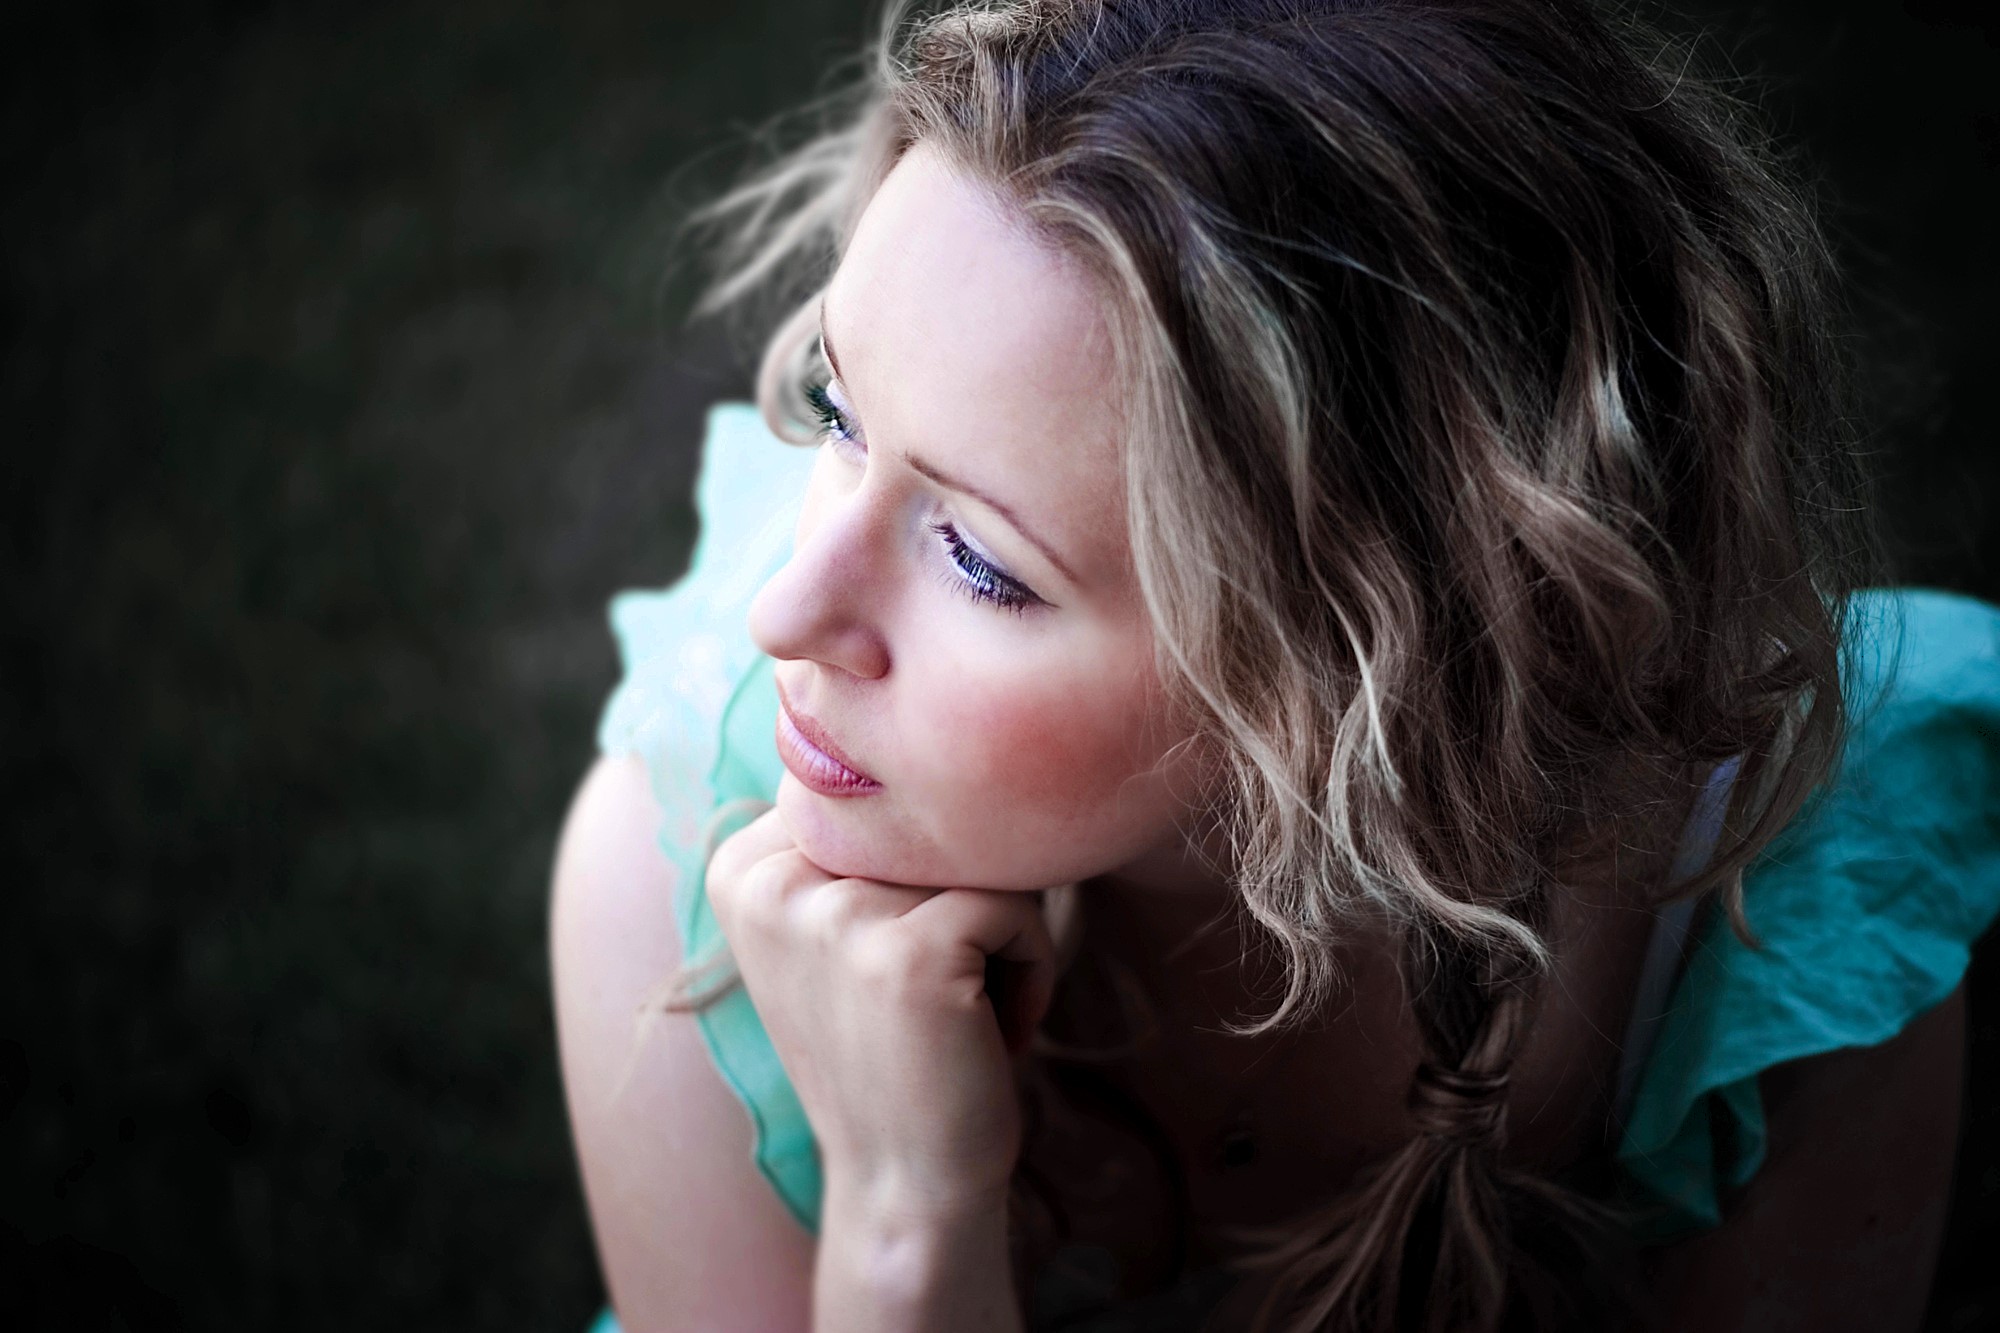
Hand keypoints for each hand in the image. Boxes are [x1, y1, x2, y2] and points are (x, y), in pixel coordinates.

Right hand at [705, 808, 1058, 1221]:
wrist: (906, 1182)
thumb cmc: (893, 1047)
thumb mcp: (838, 932)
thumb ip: (853, 840)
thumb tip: (925, 725)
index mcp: (740, 866)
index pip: (880, 796)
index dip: (914, 875)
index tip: (886, 962)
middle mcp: (769, 881)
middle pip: (929, 819)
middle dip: (960, 900)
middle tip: (930, 994)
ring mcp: (833, 916)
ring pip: (980, 857)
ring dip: (1000, 937)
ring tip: (956, 1012)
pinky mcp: (905, 954)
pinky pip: (1018, 906)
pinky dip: (1030, 970)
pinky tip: (985, 1032)